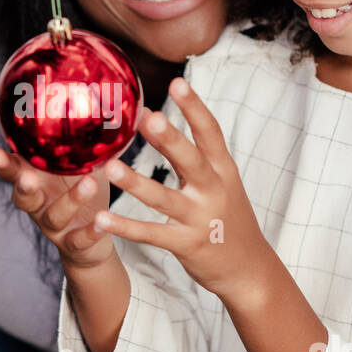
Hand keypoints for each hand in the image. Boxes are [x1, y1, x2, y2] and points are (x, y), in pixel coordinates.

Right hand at [0, 145, 115, 270]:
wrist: (91, 242)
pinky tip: (103, 221)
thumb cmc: (82, 190)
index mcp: (36, 179)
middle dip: (21, 186)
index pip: (12, 169)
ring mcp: (54, 226)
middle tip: (27, 176)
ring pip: (54, 215)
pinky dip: (90, 231)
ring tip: (89, 184)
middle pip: (22, 196)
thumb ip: (84, 137)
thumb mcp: (81, 163)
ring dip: (70, 200)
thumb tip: (106, 91)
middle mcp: (39, 204)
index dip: (0, 163)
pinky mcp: (74, 244)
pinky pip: (79, 239)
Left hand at [94, 77, 273, 301]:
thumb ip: (195, 155)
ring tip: (111, 167)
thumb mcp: (223, 182)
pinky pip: (151, 234)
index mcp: (223, 171)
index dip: (195, 108)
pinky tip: (102, 219)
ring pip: (164, 199)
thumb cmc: (229, 218)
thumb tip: (157, 120)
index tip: (177, 82)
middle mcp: (214, 191)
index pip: (211, 133)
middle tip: (148, 118)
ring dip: (136, 183)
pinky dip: (126, 227)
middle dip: (170, 139)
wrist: (249, 269)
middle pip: (191, 161)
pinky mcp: (186, 245)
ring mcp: (200, 219)